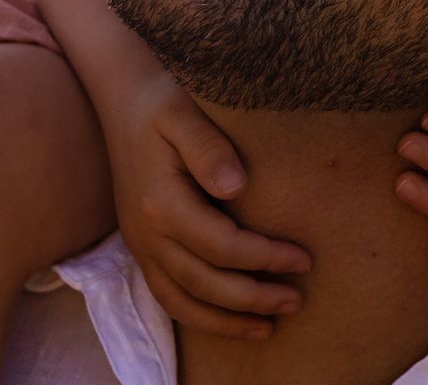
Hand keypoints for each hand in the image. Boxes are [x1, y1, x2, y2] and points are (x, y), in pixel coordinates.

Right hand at [109, 74, 311, 338]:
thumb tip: (236, 186)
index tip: (304, 259)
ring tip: (268, 327)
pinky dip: (199, 316)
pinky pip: (168, 296)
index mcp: (161, 202)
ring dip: (226, 320)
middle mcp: (147, 233)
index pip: (222, 246)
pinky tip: (229, 320)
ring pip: (183, 301)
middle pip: (205, 283)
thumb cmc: (163, 102)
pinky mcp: (143, 248)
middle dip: (254, 298)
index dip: (265, 258)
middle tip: (298, 300)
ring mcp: (141, 245)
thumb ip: (209, 148)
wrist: (123, 100)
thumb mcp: (184, 113)